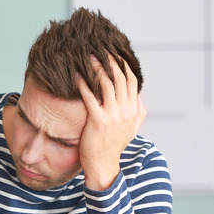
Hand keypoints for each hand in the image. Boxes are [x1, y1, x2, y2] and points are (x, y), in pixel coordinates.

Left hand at [76, 53, 146, 190]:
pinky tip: (76, 75)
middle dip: (109, 61)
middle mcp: (125, 110)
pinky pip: (90, 97)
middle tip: (99, 48)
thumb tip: (138, 95)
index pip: (131, 80)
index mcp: (133, 110)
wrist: (103, 165)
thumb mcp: (131, 128)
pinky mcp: (98, 121)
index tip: (114, 52)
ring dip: (96, 68)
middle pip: (119, 78)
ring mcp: (113, 116)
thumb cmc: (113, 146)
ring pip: (106, 84)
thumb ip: (137, 111)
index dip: (123, 64)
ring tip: (87, 57)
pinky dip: (83, 84)